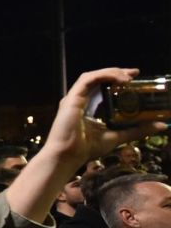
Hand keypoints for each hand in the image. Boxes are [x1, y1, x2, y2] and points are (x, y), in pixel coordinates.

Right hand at [8, 68, 167, 222]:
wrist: (68, 155)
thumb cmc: (86, 149)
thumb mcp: (118, 136)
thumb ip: (137, 130)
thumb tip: (162, 126)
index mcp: (87, 107)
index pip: (102, 87)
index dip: (117, 80)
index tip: (134, 78)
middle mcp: (80, 100)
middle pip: (98, 78)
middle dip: (117, 72)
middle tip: (135, 73)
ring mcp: (74, 97)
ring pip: (93, 76)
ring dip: (111, 72)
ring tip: (128, 76)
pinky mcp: (72, 97)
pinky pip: (88, 79)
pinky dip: (104, 75)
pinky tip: (118, 79)